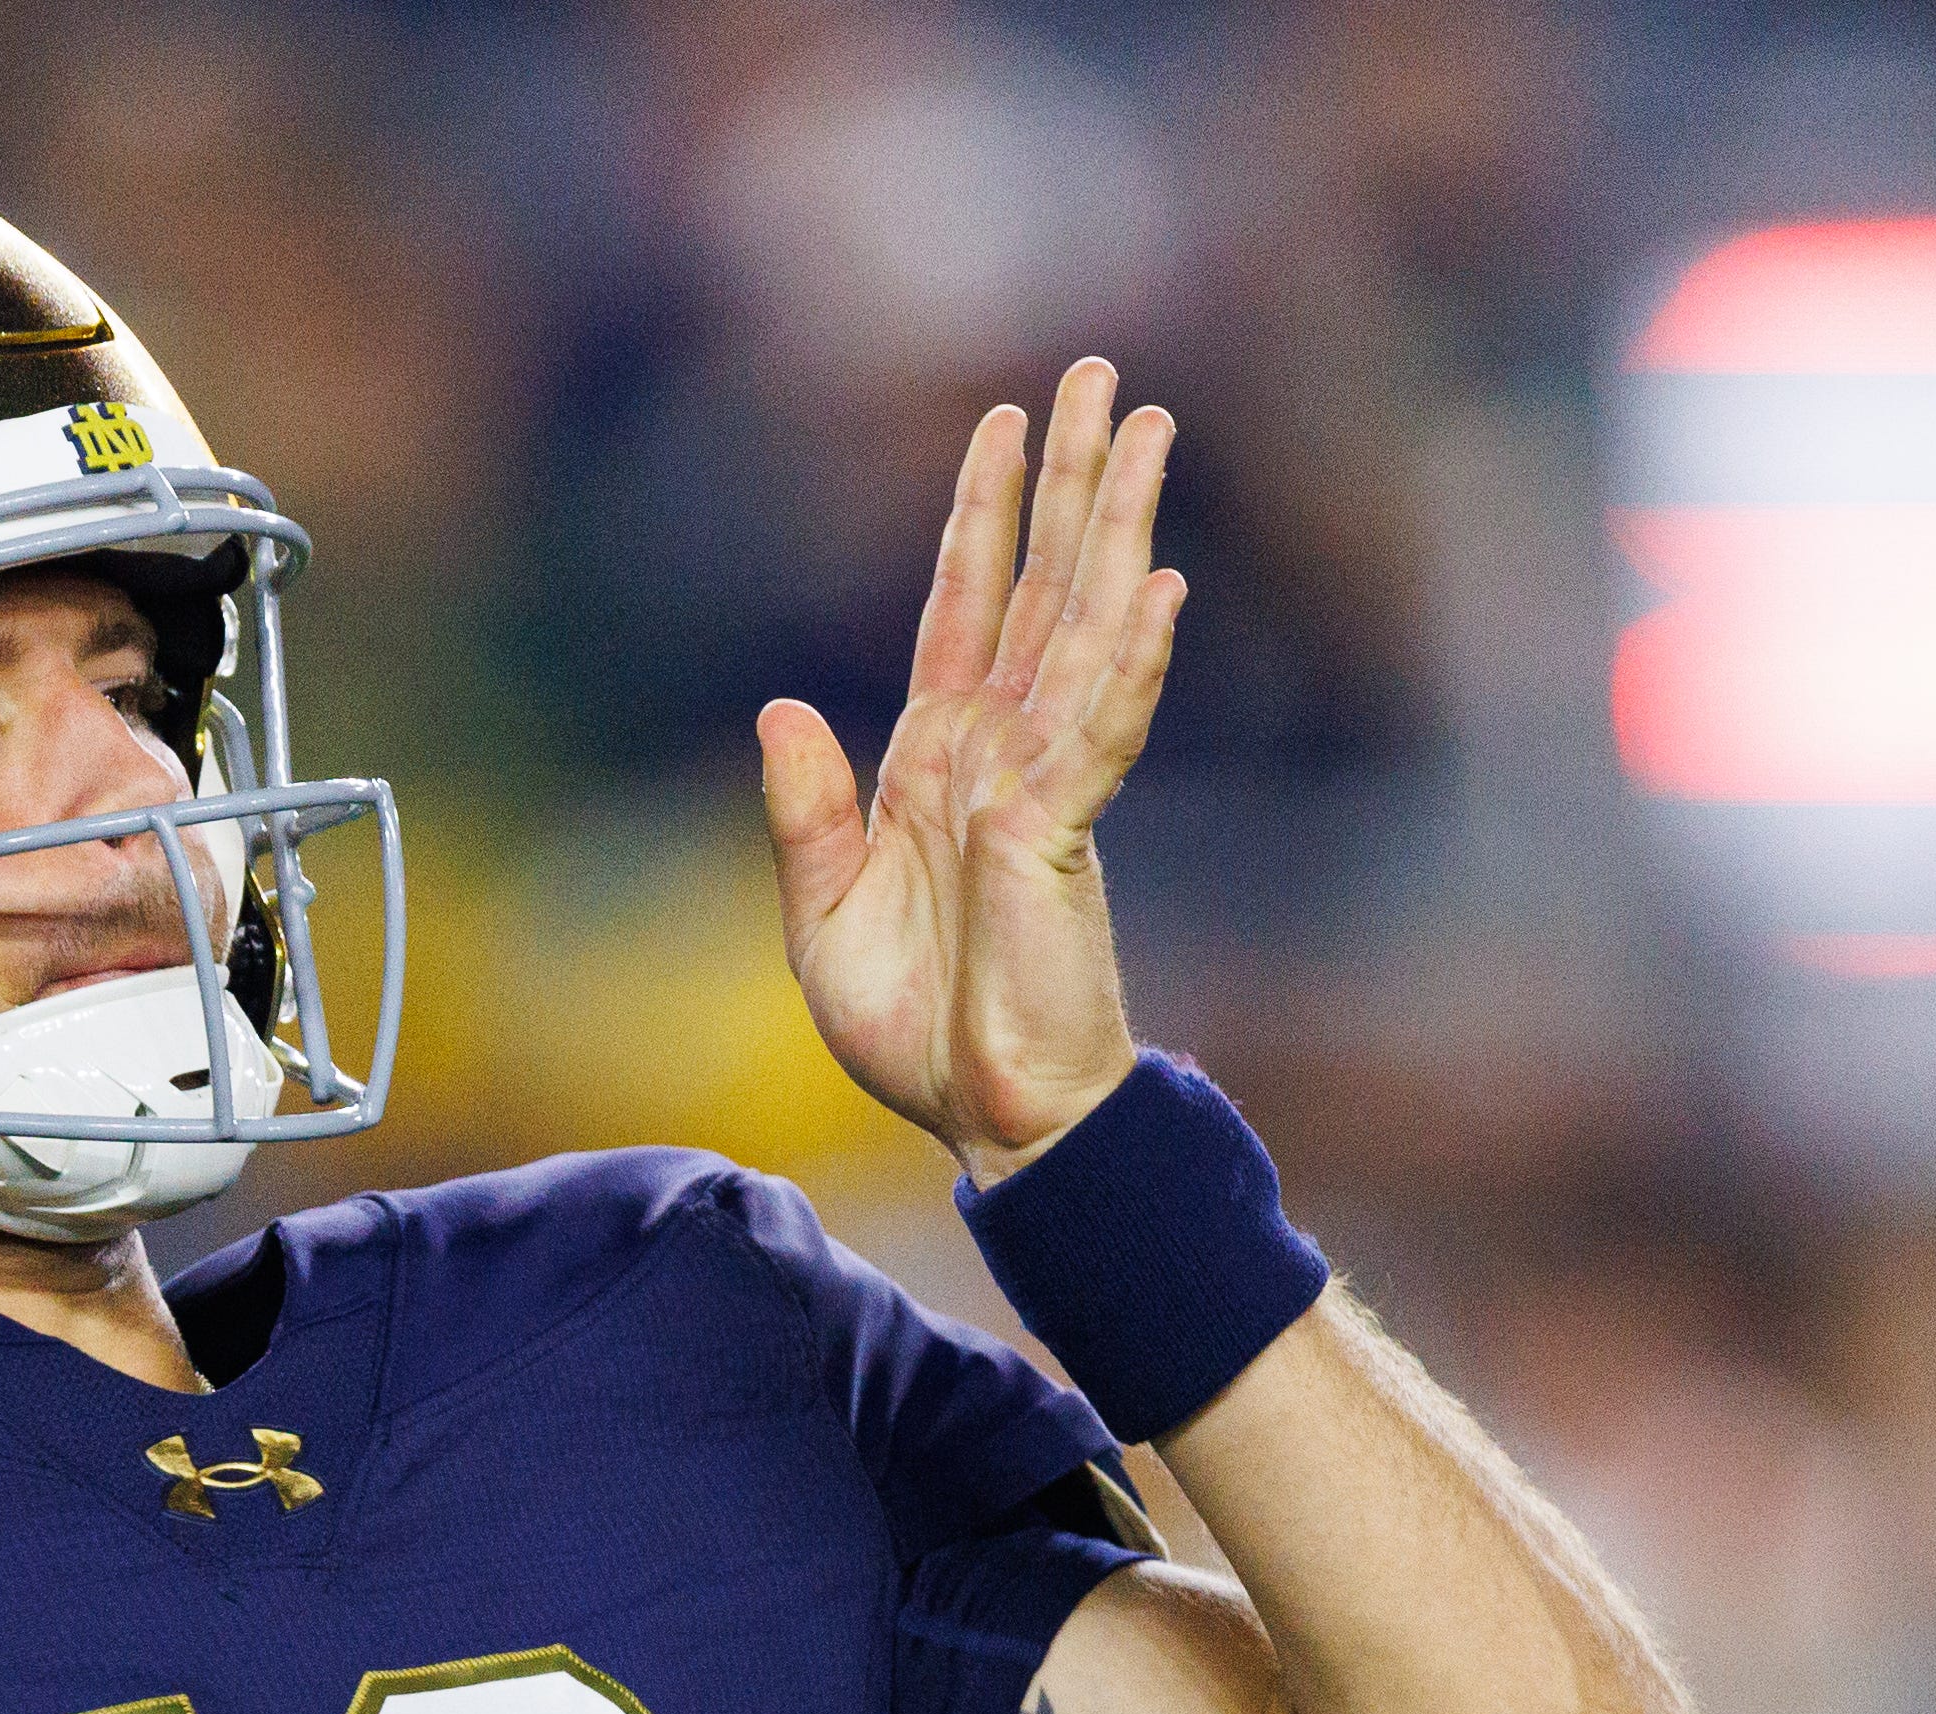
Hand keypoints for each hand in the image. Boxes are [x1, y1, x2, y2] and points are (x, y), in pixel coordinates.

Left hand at [759, 359, 1184, 1182]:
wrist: (981, 1117)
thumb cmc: (914, 1030)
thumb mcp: (821, 917)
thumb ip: (805, 814)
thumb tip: (782, 707)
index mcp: (934, 764)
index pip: (960, 611)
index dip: (978, 518)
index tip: (999, 427)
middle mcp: (997, 753)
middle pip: (1038, 586)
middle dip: (1063, 479)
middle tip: (1095, 374)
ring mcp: (1040, 785)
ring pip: (1084, 628)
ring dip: (1113, 526)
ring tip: (1144, 426)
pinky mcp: (1063, 834)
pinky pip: (1101, 731)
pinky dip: (1129, 659)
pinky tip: (1153, 584)